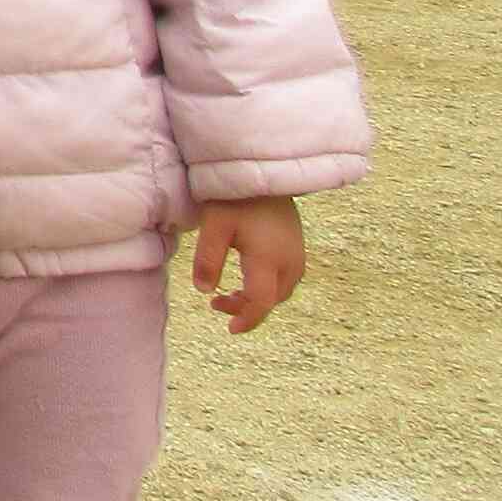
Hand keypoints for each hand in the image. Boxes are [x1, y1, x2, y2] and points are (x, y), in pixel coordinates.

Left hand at [192, 195, 305, 333]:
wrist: (265, 172)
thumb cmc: (236, 197)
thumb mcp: (214, 226)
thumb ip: (208, 259)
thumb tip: (203, 291)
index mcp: (269, 259)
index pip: (261, 302)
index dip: (246, 318)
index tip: (230, 328)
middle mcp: (290, 262)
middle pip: (272, 300)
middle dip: (247, 309)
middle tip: (216, 304)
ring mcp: (297, 254)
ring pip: (281, 291)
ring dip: (257, 299)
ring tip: (228, 295)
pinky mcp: (298, 248)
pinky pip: (286, 279)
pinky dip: (267, 287)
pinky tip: (247, 280)